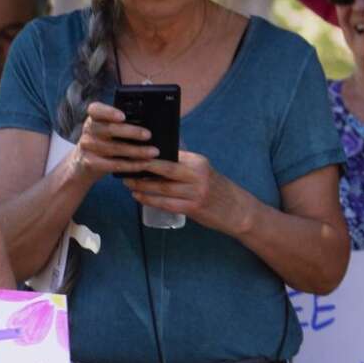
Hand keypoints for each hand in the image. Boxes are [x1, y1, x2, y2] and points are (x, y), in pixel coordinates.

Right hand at [66, 103, 157, 183]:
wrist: (83, 163)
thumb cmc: (104, 141)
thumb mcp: (109, 129)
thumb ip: (123, 123)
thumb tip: (150, 123)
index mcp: (95, 117)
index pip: (96, 109)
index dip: (109, 112)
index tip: (123, 116)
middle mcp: (89, 130)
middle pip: (109, 129)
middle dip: (131, 132)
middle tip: (148, 135)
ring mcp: (87, 147)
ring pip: (114, 148)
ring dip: (136, 151)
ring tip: (153, 152)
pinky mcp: (90, 163)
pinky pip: (113, 164)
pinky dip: (131, 165)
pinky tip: (144, 164)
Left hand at [128, 150, 254, 235]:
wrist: (238, 211)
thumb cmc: (217, 190)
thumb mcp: (204, 173)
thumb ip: (184, 167)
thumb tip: (156, 161)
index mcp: (199, 162)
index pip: (172, 154)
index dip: (152, 154)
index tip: (134, 152)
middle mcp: (198, 175)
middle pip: (165, 168)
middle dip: (143, 167)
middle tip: (125, 165)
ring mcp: (196, 192)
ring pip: (162, 187)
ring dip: (142, 185)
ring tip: (128, 183)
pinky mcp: (193, 208)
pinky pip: (166, 203)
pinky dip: (150, 200)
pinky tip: (139, 197)